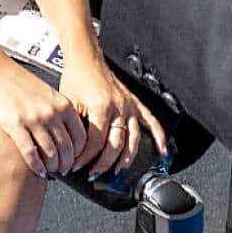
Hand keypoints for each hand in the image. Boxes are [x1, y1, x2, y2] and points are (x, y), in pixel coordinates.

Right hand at [0, 62, 93, 177]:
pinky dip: (36, 166)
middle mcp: (52, 113)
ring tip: (50, 171)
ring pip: (50, 153)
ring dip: (52, 167)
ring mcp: (34, 120)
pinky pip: (30, 152)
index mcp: (63, 105)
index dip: (79, 154)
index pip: (80, 137)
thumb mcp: (50, 94)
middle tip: (63, 170)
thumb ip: (61, 112)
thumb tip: (68, 136)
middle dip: (66, 164)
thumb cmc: (20, 83)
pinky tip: (38, 170)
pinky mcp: (16, 126)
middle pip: (67, 149)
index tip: (75, 160)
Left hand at [59, 57, 165, 179]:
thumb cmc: (76, 77)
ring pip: (133, 140)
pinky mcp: (135, 103)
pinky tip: (162, 151)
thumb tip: (74, 151)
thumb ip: (76, 128)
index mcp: (101, 107)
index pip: (95, 142)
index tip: (77, 165)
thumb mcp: (69, 104)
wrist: (85, 57)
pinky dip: (159, 137)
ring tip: (117, 171)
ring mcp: (129, 106)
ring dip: (126, 159)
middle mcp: (119, 107)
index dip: (85, 157)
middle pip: (115, 145)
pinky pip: (151, 122)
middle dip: (103, 163)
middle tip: (94, 174)